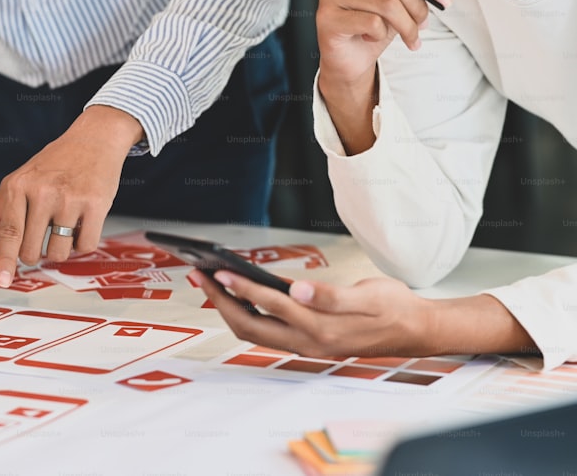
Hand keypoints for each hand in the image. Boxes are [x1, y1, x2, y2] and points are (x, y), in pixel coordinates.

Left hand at [0, 106, 142, 286]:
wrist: (93, 139)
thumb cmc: (54, 163)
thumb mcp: (19, 180)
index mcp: (19, 186)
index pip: (8, 232)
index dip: (5, 261)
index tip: (2, 281)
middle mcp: (42, 192)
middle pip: (32, 250)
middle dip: (36, 253)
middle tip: (43, 235)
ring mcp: (69, 199)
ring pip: (59, 253)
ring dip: (61, 249)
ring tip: (65, 226)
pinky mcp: (95, 204)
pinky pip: (85, 246)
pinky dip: (83, 243)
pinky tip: (82, 224)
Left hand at [190, 270, 434, 357]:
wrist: (416, 330)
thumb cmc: (393, 307)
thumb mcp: (369, 295)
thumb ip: (332, 295)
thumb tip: (298, 289)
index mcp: (322, 329)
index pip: (270, 307)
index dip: (241, 289)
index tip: (217, 271)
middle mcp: (308, 341)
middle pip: (249, 325)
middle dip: (220, 300)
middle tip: (199, 274)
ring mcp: (305, 343)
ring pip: (254, 330)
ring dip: (228, 307)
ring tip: (209, 281)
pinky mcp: (305, 340)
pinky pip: (266, 328)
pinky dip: (246, 311)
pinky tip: (237, 291)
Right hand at [316, 0, 448, 153]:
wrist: (349, 59)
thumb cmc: (372, 25)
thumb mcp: (402, 1)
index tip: (445, 0)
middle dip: (418, 6)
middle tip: (424, 25)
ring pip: (386, 3)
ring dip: (406, 25)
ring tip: (410, 37)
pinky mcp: (326, 17)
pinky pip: (371, 22)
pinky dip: (381, 35)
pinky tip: (373, 38)